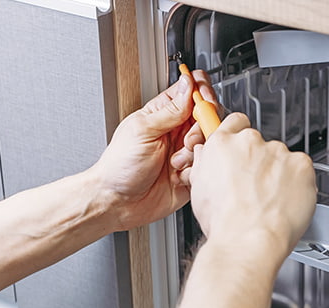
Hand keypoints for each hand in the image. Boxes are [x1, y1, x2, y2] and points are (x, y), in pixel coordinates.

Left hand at [88, 70, 216, 230]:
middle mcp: (177, 131)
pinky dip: (195, 171)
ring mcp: (186, 152)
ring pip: (210, 142)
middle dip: (201, 128)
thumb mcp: (143, 130)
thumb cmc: (120, 166)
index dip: (202, 93)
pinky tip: (178, 176)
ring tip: (176, 162)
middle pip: (208, 116)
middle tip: (186, 140)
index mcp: (163, 113)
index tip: (203, 103)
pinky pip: (207, 166)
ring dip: (195, 153)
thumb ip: (170, 109)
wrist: (119, 202)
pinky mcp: (192, 173)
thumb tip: (189, 84)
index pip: (192, 90)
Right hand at [188, 113, 316, 261]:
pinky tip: (286, 200)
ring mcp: (278, 152)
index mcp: (223, 144)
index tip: (243, 149)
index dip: (240, 136)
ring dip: (279, 173)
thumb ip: (206, 164)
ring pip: (281, 158)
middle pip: (259, 144)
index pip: (236, 122)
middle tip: (255, 188)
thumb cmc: (225, 223)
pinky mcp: (301, 164)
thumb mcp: (199, 190)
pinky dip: (298, 182)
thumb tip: (208, 156)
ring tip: (270, 201)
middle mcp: (250, 142)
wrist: (249, 241)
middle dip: (260, 162)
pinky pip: (301, 169)